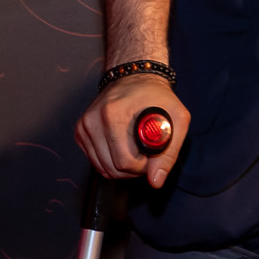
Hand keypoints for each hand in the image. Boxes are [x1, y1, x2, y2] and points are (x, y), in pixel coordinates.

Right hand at [75, 73, 189, 187]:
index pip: (124, 162)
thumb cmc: (157, 96)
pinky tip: (121, 146)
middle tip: (145, 155)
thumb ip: (169, 153)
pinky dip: (109, 160)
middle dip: (132, 169)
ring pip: (101, 168)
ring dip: (121, 166)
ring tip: (135, 150)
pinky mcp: (80, 130)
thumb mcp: (177, 119)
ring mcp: (84, 124)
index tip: (152, 156)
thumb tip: (156, 181)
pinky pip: (94, 160)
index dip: (143, 167)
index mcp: (114, 114)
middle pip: (112, 168)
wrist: (135, 76)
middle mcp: (93, 119)